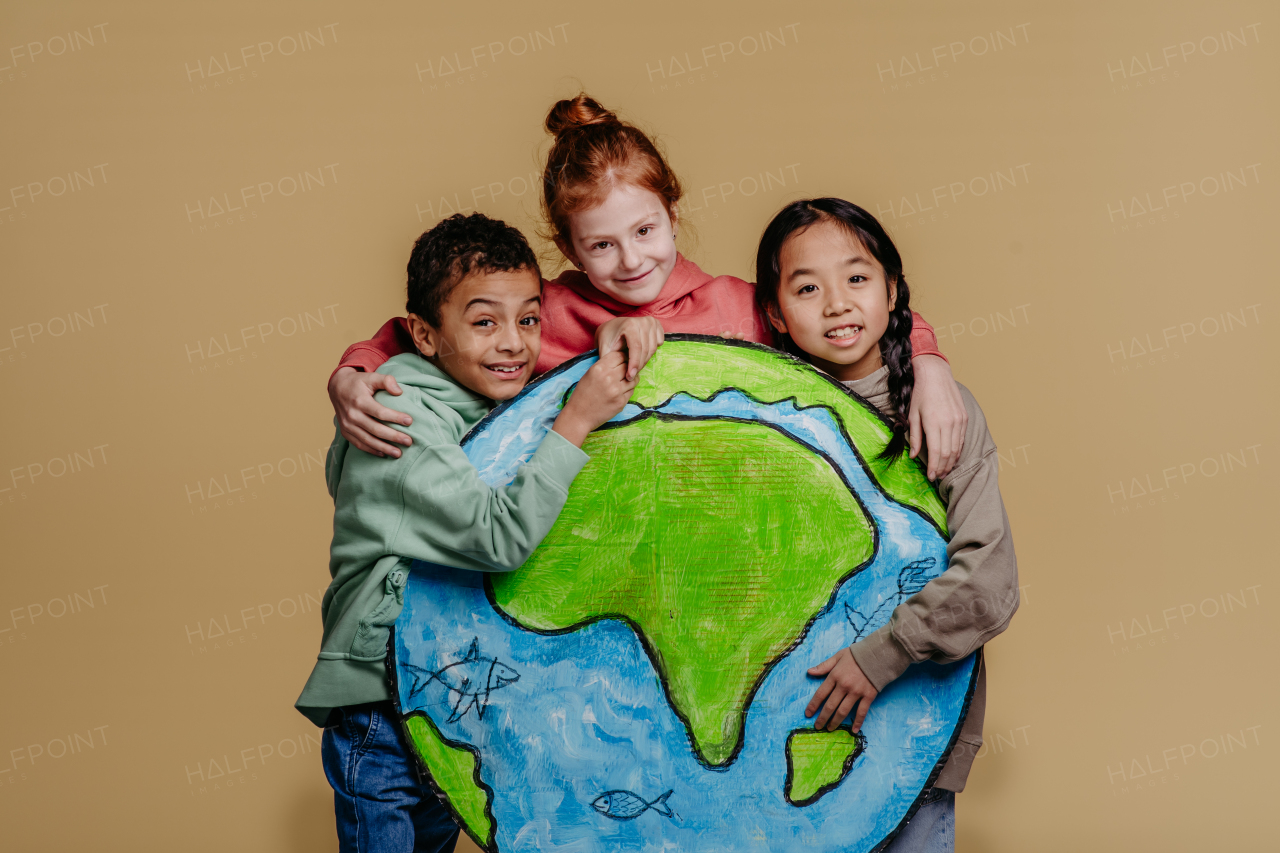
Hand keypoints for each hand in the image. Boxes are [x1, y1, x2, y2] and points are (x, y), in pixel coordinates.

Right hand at [329, 367, 413, 457]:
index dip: (395, 417)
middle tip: (409, 441)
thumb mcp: (371, 377)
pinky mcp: (345, 432)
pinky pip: (359, 444)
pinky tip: (384, 454)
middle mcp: (352, 415)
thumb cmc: (358, 383)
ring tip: (399, 453)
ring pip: (367, 440)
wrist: (337, 388)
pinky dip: (372, 450)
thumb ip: (386, 380)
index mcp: (359, 401)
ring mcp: (347, 425)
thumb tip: (399, 392)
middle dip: (393, 437)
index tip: (410, 421)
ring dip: (384, 448)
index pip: (380, 412)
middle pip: (375, 429)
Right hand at [551, 351, 636, 446]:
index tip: (622, 360)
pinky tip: (620, 392)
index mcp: (599, 368)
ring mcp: (616, 391)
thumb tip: (621, 357)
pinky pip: (631, 391)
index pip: (619, 355)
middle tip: (624, 372)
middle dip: (628, 367)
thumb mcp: (589, 374)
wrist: (578, 416)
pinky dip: (628, 390)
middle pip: (628, 365)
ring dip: (631, 379)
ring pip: (634, 378)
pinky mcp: (621, 402)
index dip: (623, 357)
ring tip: (624, 382)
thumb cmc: (582, 394)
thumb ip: (604, 365)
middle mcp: (609, 378)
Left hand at [595, 316, 663, 380]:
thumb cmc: (608, 336)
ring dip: (644, 361)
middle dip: (639, 365)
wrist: (613, 326)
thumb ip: (609, 359)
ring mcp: (651, 322)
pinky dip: (651, 351)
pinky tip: (641, 354)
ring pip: (653, 349)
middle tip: (631, 375)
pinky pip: (659, 343)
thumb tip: (613, 373)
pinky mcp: (657, 324)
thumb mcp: (604, 347)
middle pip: (645, 350)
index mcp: (630, 324)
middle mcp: (643, 321)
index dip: (634, 364)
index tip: (630, 376)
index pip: (636, 348)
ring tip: (634, 366)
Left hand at [806, 647, 878, 731]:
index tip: (808, 714)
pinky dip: (857, 722)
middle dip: (822, 717)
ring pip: (843, 711)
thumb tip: (809, 672)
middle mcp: (844, 685)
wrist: (878, 654)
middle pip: (830, 705)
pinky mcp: (868, 695)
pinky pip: (861, 711)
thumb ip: (824, 666)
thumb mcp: (838, 656)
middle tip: (818, 726)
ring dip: (835, 721)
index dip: (813, 705)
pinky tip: (853, 730)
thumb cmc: (857, 654)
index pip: (821, 693)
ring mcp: (856, 692)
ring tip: (830, 728)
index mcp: (835, 675)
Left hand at [909, 355, 966, 479]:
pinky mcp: (964, 417)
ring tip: (944, 470)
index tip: (931, 477)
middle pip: (947, 453)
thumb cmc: (921, 394)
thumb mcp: (912, 415)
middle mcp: (949, 423)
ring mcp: (958, 420)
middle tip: (937, 476)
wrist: (936, 374)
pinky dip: (957, 450)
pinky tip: (951, 457)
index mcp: (934, 423)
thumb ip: (914, 436)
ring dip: (951, 462)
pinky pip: (961, 439)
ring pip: (956, 448)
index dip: (933, 467)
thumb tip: (913, 455)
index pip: (935, 452)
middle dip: (942, 467)